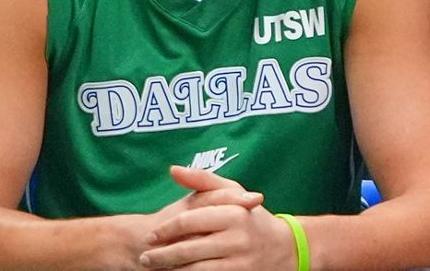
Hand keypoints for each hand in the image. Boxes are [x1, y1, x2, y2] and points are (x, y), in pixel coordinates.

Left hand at [137, 166, 292, 269]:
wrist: (283, 248)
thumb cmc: (250, 217)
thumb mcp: (233, 193)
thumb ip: (203, 179)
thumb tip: (173, 169)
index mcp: (234, 212)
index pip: (188, 222)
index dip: (166, 230)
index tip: (152, 236)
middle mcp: (238, 237)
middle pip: (187, 249)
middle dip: (161, 255)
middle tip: (145, 258)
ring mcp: (239, 261)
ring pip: (193, 269)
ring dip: (170, 270)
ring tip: (155, 268)